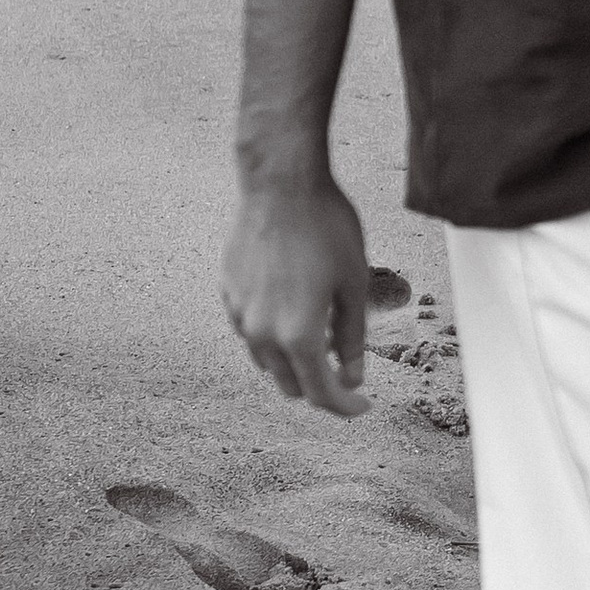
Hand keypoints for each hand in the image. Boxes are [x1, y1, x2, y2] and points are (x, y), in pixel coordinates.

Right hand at [223, 165, 372, 414]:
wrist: (281, 183)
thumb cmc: (325, 227)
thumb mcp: (354, 283)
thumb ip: (352, 337)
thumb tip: (352, 376)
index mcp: (298, 335)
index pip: (320, 393)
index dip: (345, 406)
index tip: (361, 405)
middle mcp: (261, 333)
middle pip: (290, 384)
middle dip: (319, 383)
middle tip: (345, 368)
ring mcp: (240, 314)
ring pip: (267, 360)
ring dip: (293, 358)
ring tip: (321, 330)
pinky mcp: (228, 293)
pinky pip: (250, 329)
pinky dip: (273, 332)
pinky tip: (292, 304)